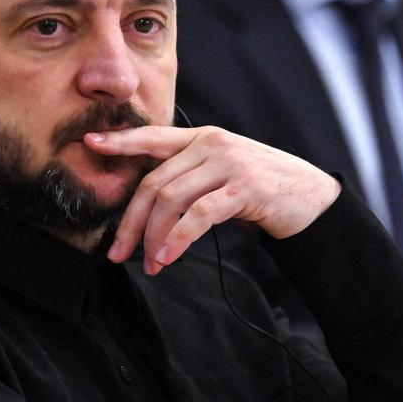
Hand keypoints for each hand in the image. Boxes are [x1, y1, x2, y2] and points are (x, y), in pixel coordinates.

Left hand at [85, 125, 340, 274]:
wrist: (313, 198)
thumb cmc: (261, 188)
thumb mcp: (221, 172)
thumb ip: (189, 176)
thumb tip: (147, 208)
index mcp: (201, 137)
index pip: (152, 137)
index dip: (120, 141)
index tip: (89, 143)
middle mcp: (211, 144)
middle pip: (154, 182)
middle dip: (130, 221)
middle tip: (116, 252)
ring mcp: (229, 164)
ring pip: (172, 198)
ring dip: (153, 236)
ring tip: (149, 263)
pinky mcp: (245, 188)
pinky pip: (200, 214)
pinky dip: (179, 238)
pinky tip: (168, 256)